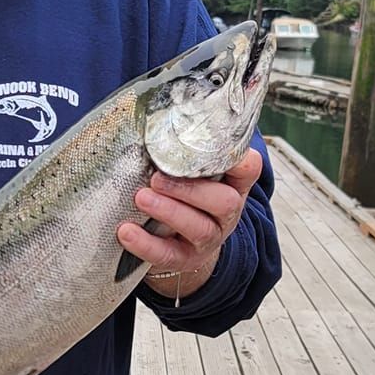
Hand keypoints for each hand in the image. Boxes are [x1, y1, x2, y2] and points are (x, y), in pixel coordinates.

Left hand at [117, 148, 263, 301]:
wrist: (178, 244)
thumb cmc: (181, 197)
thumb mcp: (191, 175)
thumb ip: (184, 153)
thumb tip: (156, 114)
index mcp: (231, 186)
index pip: (248, 169)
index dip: (241, 161)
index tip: (218, 149)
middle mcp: (226, 214)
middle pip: (225, 202)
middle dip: (190, 190)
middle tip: (156, 179)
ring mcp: (208, 239)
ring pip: (199, 228)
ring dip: (169, 211)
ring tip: (141, 198)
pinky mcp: (185, 259)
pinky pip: (168, 254)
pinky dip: (146, 244)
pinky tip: (126, 232)